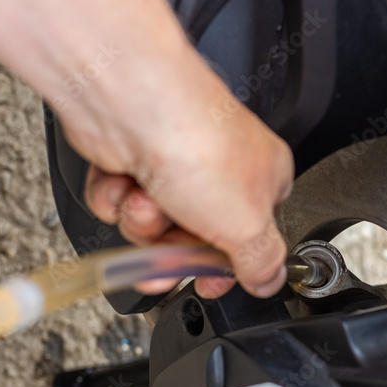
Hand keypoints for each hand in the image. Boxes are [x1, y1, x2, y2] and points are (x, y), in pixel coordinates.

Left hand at [66, 37, 293, 298]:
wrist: (132, 104)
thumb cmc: (198, 144)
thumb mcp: (249, 227)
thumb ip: (263, 262)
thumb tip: (270, 282)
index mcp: (263, 181)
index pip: (249, 241)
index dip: (223, 267)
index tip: (207, 282)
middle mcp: (220, 170)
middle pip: (193, 239)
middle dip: (172, 247)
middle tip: (168, 245)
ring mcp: (173, 163)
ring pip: (152, 225)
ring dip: (142, 222)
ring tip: (145, 199)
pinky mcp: (130, 158)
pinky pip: (120, 203)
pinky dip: (116, 198)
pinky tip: (124, 181)